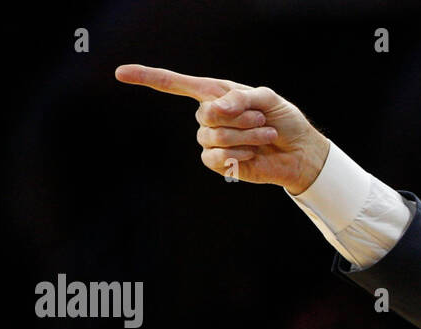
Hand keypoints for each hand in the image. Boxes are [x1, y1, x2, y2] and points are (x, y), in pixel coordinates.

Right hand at [114, 64, 330, 193]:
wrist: (299, 151)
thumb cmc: (284, 119)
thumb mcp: (267, 98)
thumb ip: (240, 98)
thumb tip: (214, 110)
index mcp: (215, 94)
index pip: (175, 84)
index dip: (148, 78)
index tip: (121, 73)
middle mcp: (209, 116)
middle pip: (205, 115)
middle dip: (238, 117)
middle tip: (261, 119)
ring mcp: (212, 141)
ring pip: (212, 137)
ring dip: (244, 135)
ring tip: (265, 134)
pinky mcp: (220, 163)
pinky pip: (217, 158)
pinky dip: (239, 154)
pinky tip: (254, 153)